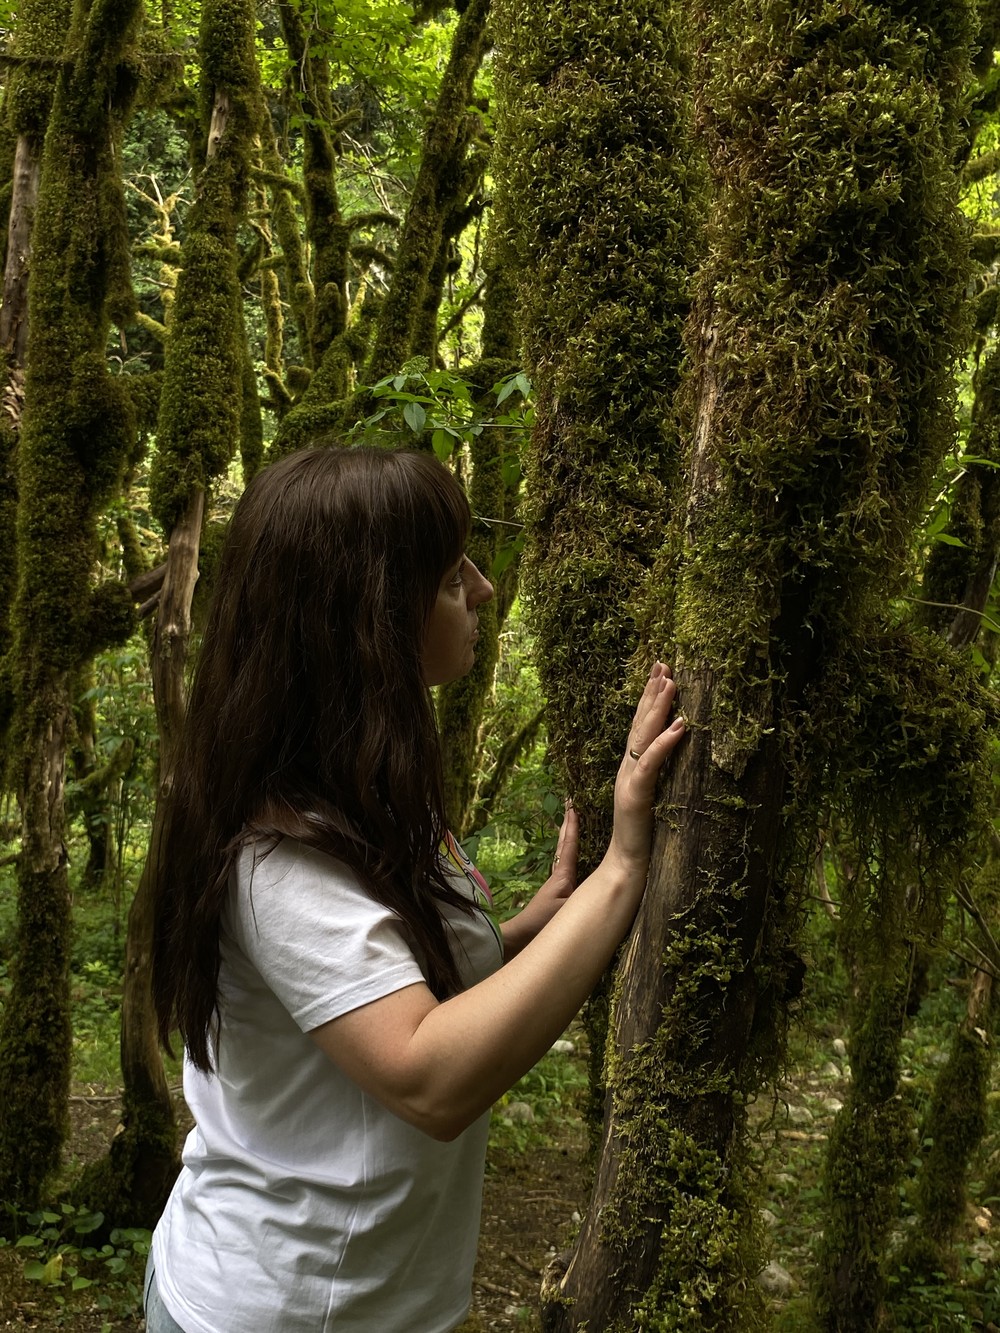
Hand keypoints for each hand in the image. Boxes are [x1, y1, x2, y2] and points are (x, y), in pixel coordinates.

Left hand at [500, 801, 578, 956]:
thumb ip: (585, 900)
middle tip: (570, 802)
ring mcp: (557, 881)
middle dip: (568, 822)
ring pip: (563, 851)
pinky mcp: (557, 891)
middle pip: (563, 842)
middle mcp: (559, 874)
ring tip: (572, 818)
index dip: (572, 826)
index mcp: (562, 875)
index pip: (568, 845)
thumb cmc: (542, 923)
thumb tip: (606, 887)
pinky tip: (572, 853)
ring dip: (568, 834)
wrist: (521, 936)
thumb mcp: (566, 911)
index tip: (573, 806)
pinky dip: (569, 850)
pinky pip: (565, 863)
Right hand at [607, 662, 684, 872]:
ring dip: (657, 708)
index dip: (649, 699)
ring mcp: (629, 779)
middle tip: (662, 664)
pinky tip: (680, 725)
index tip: (660, 673)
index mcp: (632, 767)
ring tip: (670, 682)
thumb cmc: (643, 835)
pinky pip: (651, 763)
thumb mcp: (654, 798)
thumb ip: (658, 776)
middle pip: (639, 723)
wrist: (627, 864)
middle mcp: (627, 767)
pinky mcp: (636, 794)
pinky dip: (665, 743)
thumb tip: (675, 756)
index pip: (640, 726)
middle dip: (651, 692)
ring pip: (643, 736)